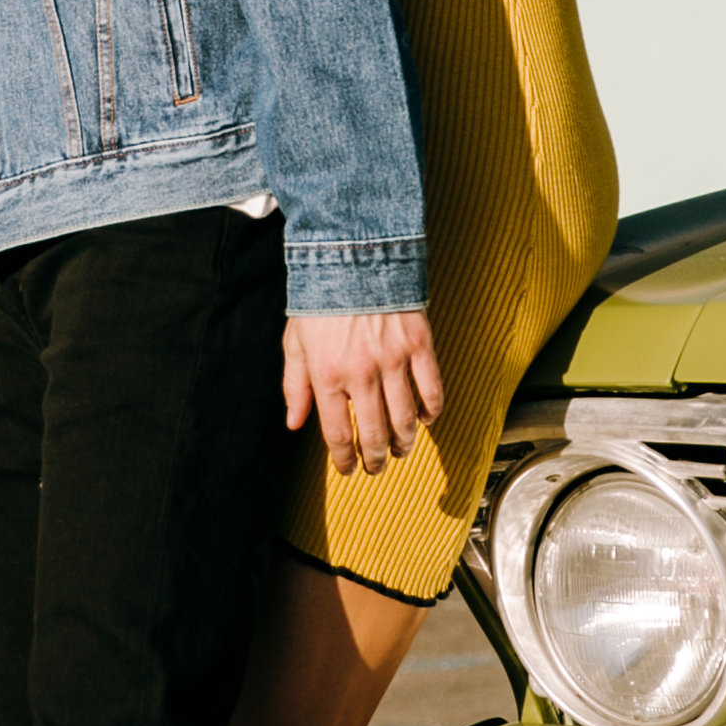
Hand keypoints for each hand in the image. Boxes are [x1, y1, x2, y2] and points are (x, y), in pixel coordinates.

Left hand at [284, 309, 443, 476]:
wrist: (353, 256)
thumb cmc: (320, 300)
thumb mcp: (296, 342)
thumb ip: (295, 385)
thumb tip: (294, 423)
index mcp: (327, 374)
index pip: (337, 433)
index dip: (345, 458)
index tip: (349, 469)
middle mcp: (360, 373)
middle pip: (374, 433)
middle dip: (376, 459)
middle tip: (377, 468)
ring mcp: (392, 360)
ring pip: (405, 418)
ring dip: (405, 442)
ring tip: (402, 449)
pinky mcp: (418, 344)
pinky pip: (431, 388)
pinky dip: (431, 410)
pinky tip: (426, 418)